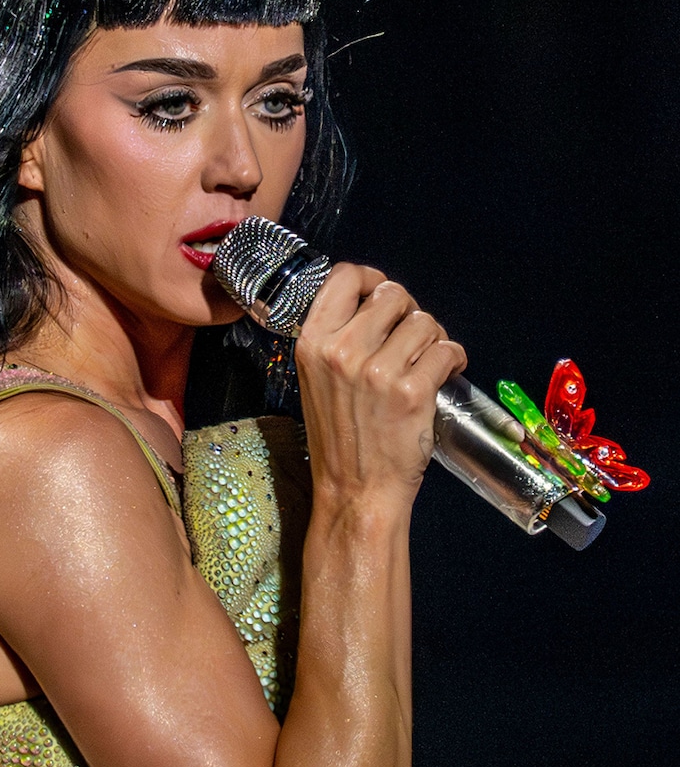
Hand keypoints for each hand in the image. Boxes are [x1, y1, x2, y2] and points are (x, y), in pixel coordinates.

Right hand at [293, 263, 467, 507]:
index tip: (381, 293)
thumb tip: (375, 303)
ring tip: (426, 361)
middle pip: (393, 295)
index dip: (371, 279)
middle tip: (410, 338)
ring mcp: (377, 372)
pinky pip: (446, 350)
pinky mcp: (411, 392)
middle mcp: (342, 351)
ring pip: (425, 321)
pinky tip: (445, 373)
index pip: (343, 276)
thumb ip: (337, 338)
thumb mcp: (317, 379)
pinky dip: (454, 358)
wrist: (355, 490)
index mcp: (312, 344)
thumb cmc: (338, 437)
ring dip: (433, 338)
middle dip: (409, 312)